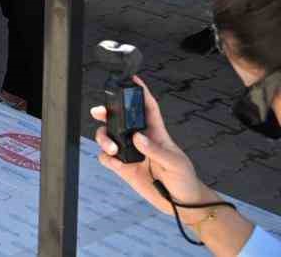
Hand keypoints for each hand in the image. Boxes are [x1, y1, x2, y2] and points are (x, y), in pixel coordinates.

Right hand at [91, 77, 216, 216]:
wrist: (180, 204)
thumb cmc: (184, 179)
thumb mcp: (175, 163)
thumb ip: (155, 150)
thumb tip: (137, 137)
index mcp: (156, 133)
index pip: (147, 107)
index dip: (140, 92)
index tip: (132, 79)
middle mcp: (140, 139)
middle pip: (119, 118)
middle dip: (106, 112)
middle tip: (99, 112)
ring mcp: (130, 152)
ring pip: (108, 136)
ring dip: (104, 139)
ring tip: (112, 150)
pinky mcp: (123, 167)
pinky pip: (107, 158)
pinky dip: (106, 157)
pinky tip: (115, 162)